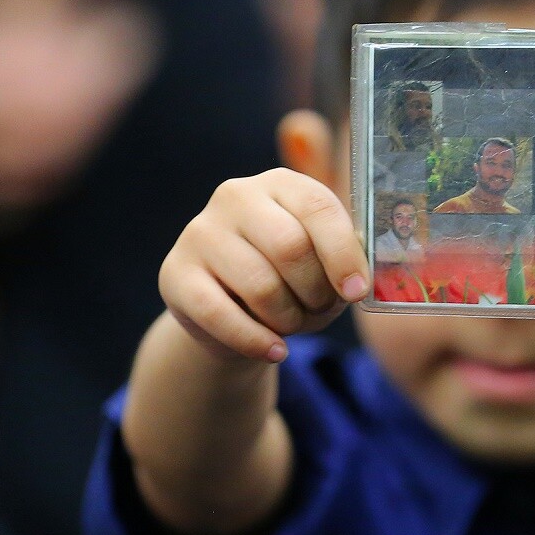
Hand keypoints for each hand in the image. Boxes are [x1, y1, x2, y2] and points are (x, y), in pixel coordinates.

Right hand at [159, 168, 368, 362]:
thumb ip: (346, 262)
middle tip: (319, 309)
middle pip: (290, 248)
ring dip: (289, 319)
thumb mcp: (324, 265)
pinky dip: (257, 341)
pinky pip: (221, 315)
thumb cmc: (292, 282)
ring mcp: (200, 233)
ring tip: (292, 323)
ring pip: (261, 286)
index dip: (344, 254)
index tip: (357, 291)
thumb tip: (359, 283)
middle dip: (316, 292)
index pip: (318, 207)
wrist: (233, 314)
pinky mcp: (175, 274)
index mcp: (281, 184)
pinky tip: (276, 350)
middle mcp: (236, 197)